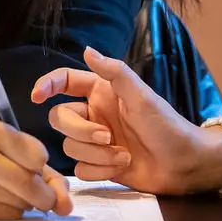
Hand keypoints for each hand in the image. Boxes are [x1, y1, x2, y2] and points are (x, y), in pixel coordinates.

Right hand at [0, 120, 72, 219]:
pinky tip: (3, 203)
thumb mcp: (13, 149)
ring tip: (16, 194)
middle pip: (28, 183)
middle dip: (45, 196)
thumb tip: (66, 207)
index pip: (38, 156)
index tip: (37, 166)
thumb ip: (47, 173)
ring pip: (20, 203)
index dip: (42, 166)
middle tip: (45, 198)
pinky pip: (8, 216)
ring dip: (28, 204)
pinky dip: (15, 213)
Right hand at [30, 47, 221, 194]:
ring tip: (124, 155)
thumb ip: (115, 73)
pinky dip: (100, 169)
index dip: (47, 84)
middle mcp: (94, 114)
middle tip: (107, 136)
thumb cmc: (167, 125)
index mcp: (101, 92)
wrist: (184, 164)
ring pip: (69, 147)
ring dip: (96, 154)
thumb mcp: (142, 96)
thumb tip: (87, 50)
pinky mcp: (99, 166)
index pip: (65, 82)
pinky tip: (122, 167)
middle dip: (80, 131)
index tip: (37, 96)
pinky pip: (80, 169)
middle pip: (60, 118)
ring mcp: (95, 142)